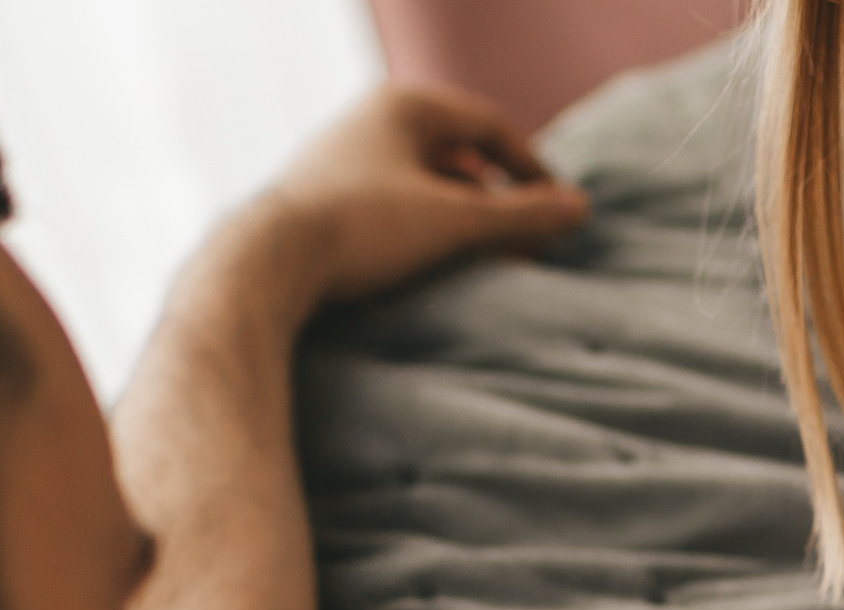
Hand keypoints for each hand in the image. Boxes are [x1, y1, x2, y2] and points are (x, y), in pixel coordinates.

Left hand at [252, 85, 588, 311]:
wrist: (263, 266)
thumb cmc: (361, 230)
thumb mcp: (454, 222)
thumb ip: (521, 215)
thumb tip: (580, 210)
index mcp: (403, 105)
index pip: (491, 127)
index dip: (533, 170)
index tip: (558, 215)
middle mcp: (369, 121)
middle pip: (458, 156)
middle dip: (499, 202)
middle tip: (528, 246)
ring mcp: (342, 159)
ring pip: (425, 186)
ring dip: (463, 222)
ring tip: (488, 265)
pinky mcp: (323, 199)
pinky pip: (393, 207)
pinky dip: (424, 232)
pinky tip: (436, 270)